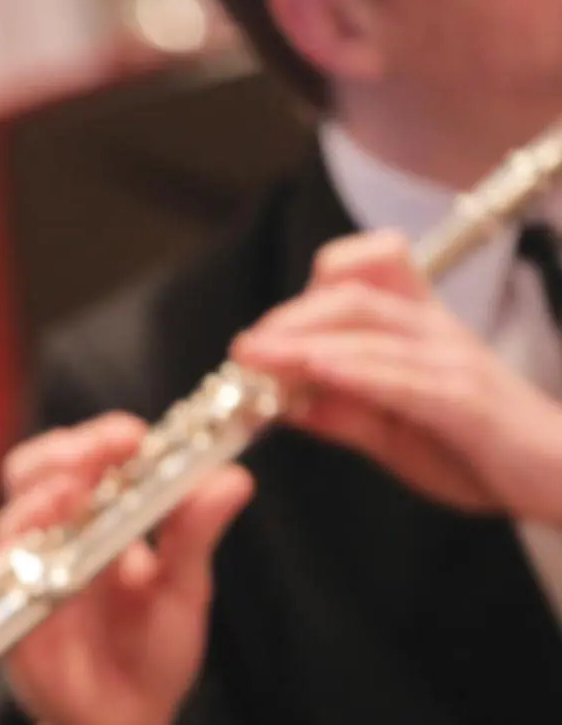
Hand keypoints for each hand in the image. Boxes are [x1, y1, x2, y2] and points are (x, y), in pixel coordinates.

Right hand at [0, 414, 252, 724]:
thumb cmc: (151, 654)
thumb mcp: (184, 589)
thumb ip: (196, 534)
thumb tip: (232, 476)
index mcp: (95, 522)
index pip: (80, 459)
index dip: (99, 439)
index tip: (134, 435)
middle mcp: (53, 541)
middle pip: (31, 475)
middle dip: (60, 456)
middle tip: (97, 456)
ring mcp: (28, 580)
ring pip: (11, 522)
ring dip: (39, 503)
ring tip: (70, 497)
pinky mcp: (12, 622)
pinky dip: (8, 563)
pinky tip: (27, 554)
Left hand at [232, 228, 561, 524]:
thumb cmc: (480, 454)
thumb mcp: (393, 434)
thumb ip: (340, 413)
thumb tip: (277, 401)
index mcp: (421, 332)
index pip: (370, 270)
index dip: (312, 290)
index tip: (266, 334)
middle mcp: (437, 334)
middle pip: (353, 296)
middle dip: (289, 318)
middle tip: (244, 349)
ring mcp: (455, 363)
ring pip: (371, 329)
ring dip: (303, 340)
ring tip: (256, 356)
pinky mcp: (468, 401)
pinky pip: (405, 377)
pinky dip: (357, 370)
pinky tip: (318, 372)